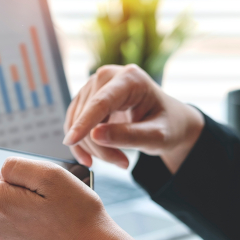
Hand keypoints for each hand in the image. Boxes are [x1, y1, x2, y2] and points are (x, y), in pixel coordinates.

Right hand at [63, 64, 203, 171]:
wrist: (168, 122)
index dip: (85, 123)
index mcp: (130, 78)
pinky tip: (98, 156)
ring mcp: (93, 85)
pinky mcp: (85, 98)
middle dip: (99, 145)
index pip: (101, 103)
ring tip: (118, 159)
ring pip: (77, 122)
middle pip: (88, 115)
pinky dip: (83, 144)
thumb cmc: (168, 125)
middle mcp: (107, 76)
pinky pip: (74, 124)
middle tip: (122, 164)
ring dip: (92, 147)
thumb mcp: (158, 136)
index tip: (71, 142)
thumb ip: (130, 136)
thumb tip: (95, 135)